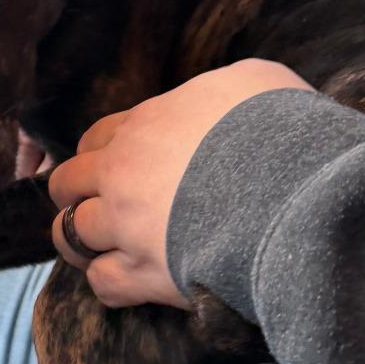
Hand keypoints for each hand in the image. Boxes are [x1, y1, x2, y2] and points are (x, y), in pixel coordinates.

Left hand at [50, 59, 312, 307]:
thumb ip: (220, 90)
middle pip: (68, 184)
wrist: (296, 189)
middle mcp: (122, 174)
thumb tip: (224, 99)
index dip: (99, 156)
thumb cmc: (282, 129)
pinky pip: (103, 282)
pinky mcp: (143, 272)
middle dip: (74, 195)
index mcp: (144, 126)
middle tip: (93, 207)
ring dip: (80, 241)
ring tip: (96, 249)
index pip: (96, 139)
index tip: (110, 169)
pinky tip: (125, 280)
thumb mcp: (252, 82)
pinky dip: (109, 282)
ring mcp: (126, 225)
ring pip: (71, 234)